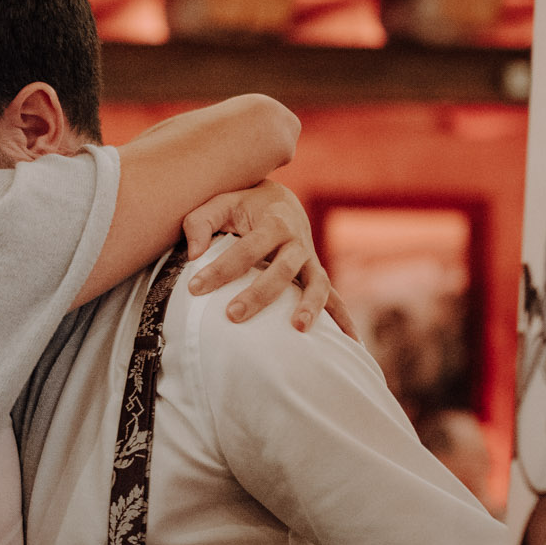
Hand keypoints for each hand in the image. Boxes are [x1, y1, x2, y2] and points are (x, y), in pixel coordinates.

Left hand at [181, 181, 334, 331]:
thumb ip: (200, 222)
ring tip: (297, 329)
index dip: (220, 269)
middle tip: (232, 315)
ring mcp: (311, 259)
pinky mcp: (316, 275)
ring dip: (310, 306)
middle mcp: (297, 240)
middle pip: (282, 270)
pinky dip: (344, 319)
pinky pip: (334, 298)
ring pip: (316, 283)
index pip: (245, 248)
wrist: (280, 200)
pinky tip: (351, 344)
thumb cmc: (243, 206)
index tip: (194, 288)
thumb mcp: (220, 203)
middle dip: (259, 294)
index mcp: (273, 220)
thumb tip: (194, 255)